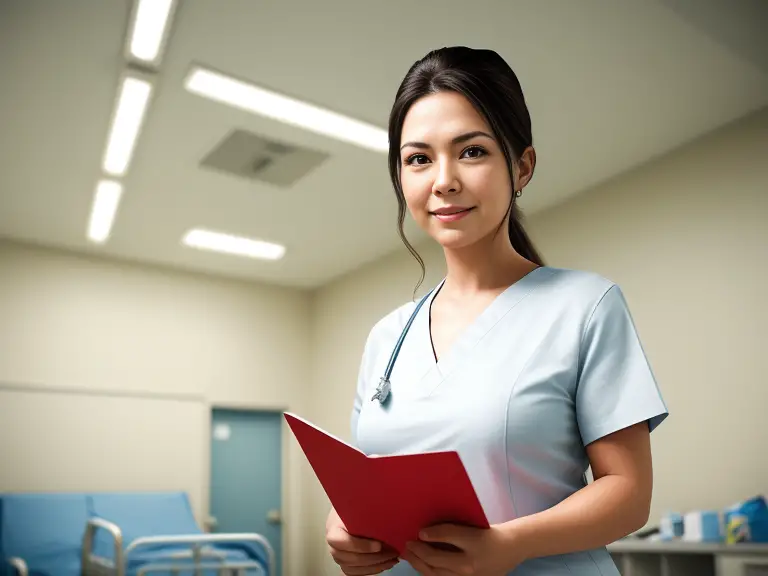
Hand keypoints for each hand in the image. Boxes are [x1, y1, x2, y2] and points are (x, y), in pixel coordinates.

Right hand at [326, 508, 399, 574]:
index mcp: (334, 528)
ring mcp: (338, 556)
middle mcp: (333, 545)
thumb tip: (387, 516)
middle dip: (374, 558)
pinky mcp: (345, 563)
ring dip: (375, 566)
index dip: (360, 546)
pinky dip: (371, 570)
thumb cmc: (355, 507)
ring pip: (353, 568)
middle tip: (392, 553)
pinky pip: (355, 572)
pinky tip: (384, 564)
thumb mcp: (359, 506)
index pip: (341, 541)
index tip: (379, 545)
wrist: (349, 511)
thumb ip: (367, 513)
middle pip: (349, 558)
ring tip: (392, 560)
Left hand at [402, 523, 521, 575]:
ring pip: (436, 573)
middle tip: (408, 543)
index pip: (448, 535)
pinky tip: (421, 564)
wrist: (510, 549)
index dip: (431, 533)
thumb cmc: (489, 532)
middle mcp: (470, 562)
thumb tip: (426, 530)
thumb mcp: (473, 524)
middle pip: (436, 559)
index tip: (419, 531)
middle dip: (418, 552)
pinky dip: (429, 571)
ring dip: (419, 564)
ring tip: (409, 555)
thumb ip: (451, 527)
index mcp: (474, 541)